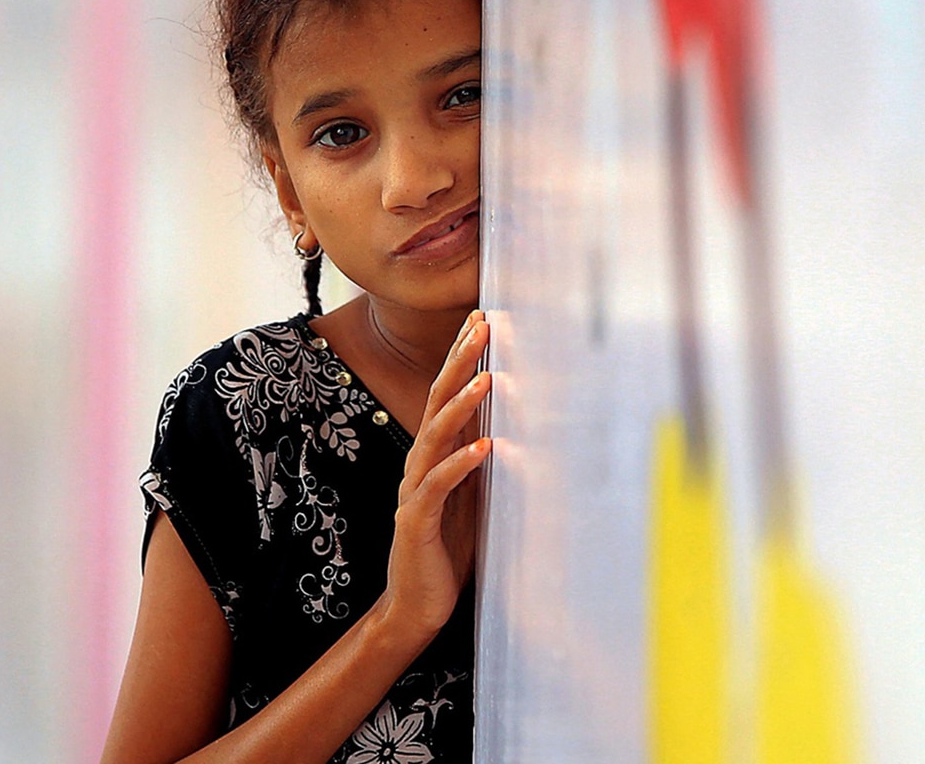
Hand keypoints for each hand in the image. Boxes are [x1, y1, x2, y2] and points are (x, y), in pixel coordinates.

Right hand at [375, 310, 493, 642]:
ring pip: (435, 437)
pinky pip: (437, 487)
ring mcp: (414, 491)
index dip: (461, 357)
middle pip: (438, 402)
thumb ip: (481, 461)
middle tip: (483, 325)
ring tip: (488, 379)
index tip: (482, 319)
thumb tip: (510, 423)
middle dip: (461, 362)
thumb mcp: (473, 497)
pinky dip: (461, 465)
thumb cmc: (447, 550)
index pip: (446, 396)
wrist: (415, 605)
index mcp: (434, 456)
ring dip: (462, 406)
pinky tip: (484, 447)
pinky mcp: (415, 522)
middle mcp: (420, 465)